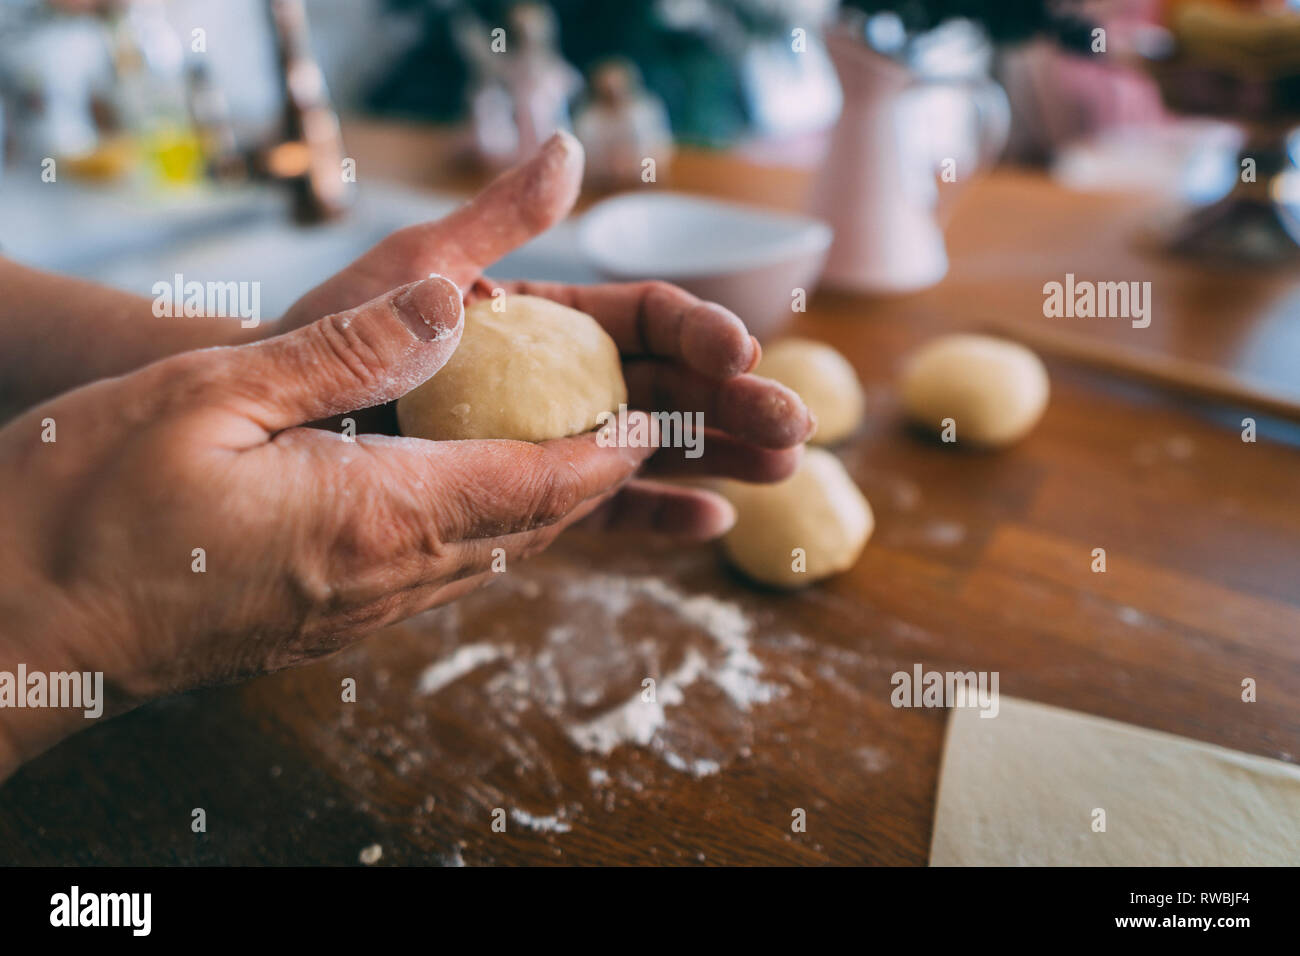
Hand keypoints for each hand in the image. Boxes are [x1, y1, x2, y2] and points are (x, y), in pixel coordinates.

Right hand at [0, 275, 655, 775]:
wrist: (11, 631)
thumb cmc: (83, 508)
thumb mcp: (210, 395)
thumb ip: (344, 353)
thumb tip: (452, 309)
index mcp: (370, 518)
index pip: (530, 486)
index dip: (604, 455)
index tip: (653, 422)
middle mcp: (379, 581)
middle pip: (523, 529)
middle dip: (594, 483)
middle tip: (643, 435)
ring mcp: (350, 615)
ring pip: (484, 558)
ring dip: (541, 510)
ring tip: (579, 460)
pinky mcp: (318, 626)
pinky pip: (432, 576)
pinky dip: (479, 532)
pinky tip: (471, 500)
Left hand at [278, 132, 813, 537]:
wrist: (275, 423)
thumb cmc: (333, 335)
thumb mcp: (418, 267)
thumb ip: (498, 219)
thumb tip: (570, 151)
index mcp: (546, 320)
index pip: (644, 321)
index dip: (699, 333)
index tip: (740, 351)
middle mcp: (560, 380)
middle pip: (669, 387)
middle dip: (734, 405)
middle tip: (797, 426)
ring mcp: (550, 441)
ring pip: (652, 448)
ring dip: (719, 457)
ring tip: (783, 470)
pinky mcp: (530, 497)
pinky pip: (600, 509)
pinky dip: (655, 515)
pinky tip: (712, 524)